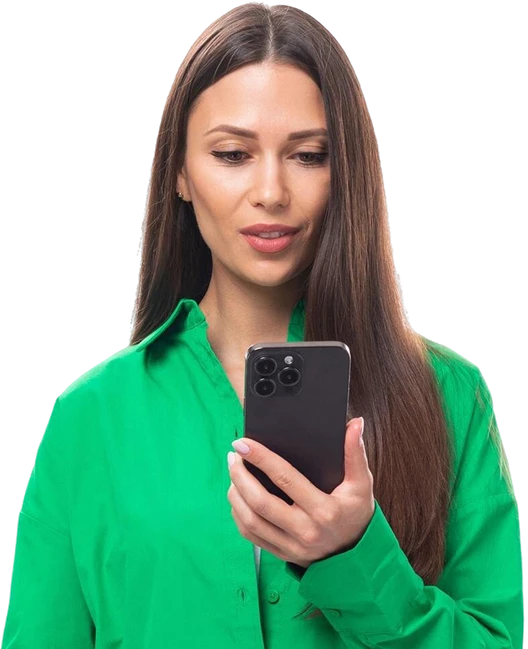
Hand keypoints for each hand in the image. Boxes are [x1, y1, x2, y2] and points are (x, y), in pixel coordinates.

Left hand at [227, 417, 374, 569]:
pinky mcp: (282, 554)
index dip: (261, 458)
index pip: (285, 479)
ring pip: (250, 520)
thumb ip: (355, 453)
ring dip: (235, 493)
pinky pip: (251, 535)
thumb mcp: (361, 484)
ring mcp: (291, 546)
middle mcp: (305, 531)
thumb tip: (354, 424)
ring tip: (233, 471)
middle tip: (233, 455)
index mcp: (324, 510)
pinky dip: (238, 514)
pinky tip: (237, 496)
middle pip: (260, 502)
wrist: (357, 556)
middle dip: (240, 475)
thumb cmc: (357, 513)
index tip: (243, 442)